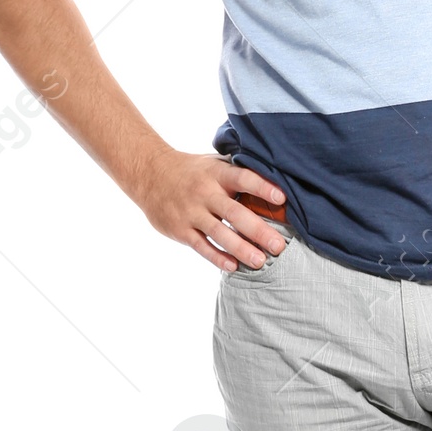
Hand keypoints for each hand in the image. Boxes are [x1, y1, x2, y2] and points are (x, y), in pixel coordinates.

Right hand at [133, 147, 286, 273]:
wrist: (149, 174)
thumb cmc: (193, 170)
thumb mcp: (214, 163)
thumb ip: (238, 171)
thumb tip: (276, 176)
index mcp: (217, 173)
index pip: (243, 178)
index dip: (262, 188)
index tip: (282, 199)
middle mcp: (205, 192)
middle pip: (235, 213)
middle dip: (258, 230)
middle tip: (278, 246)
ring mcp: (191, 212)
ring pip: (219, 233)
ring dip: (241, 248)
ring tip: (260, 261)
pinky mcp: (180, 229)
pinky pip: (201, 246)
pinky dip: (217, 257)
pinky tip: (234, 266)